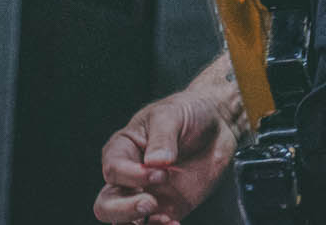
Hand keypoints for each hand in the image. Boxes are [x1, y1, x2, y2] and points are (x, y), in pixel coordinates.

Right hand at [93, 86, 238, 223]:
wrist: (219, 123)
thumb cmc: (189, 111)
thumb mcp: (171, 114)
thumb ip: (162, 137)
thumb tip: (155, 161)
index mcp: (124, 148)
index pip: (113, 170)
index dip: (131, 175)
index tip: (158, 171)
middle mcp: (131, 175)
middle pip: (107, 203)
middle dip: (123, 209)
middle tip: (149, 202)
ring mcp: (149, 194)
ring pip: (125, 221)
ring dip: (139, 223)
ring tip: (165, 217)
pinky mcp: (169, 208)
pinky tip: (174, 223)